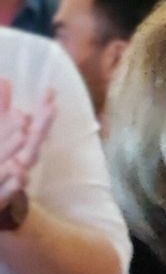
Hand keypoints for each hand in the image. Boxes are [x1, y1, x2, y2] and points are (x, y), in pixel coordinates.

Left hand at [0, 80, 51, 209]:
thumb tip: (5, 80)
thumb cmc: (1, 156)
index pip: (36, 121)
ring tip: (26, 131)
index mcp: (23, 141)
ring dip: (30, 147)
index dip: (43, 107)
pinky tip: (18, 171)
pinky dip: (18, 180)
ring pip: (27, 160)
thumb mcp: (0, 128)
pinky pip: (14, 187)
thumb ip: (1, 106)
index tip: (50, 90)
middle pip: (37, 139)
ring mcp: (18, 175)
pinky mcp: (7, 193)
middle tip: (52, 106)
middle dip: (43, 124)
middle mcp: (24, 156)